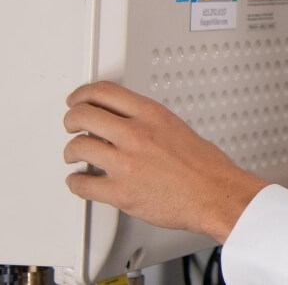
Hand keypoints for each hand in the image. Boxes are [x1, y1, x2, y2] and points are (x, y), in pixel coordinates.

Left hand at [63, 81, 269, 242]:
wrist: (216, 195)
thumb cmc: (205, 167)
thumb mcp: (177, 127)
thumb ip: (148, 122)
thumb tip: (126, 121)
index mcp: (151, 115)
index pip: (104, 92)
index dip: (82, 94)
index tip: (77, 99)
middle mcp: (136, 134)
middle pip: (83, 115)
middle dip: (71, 120)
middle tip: (71, 125)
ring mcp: (126, 163)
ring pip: (77, 147)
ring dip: (71, 151)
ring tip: (74, 155)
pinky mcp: (120, 192)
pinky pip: (81, 183)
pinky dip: (76, 182)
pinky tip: (81, 181)